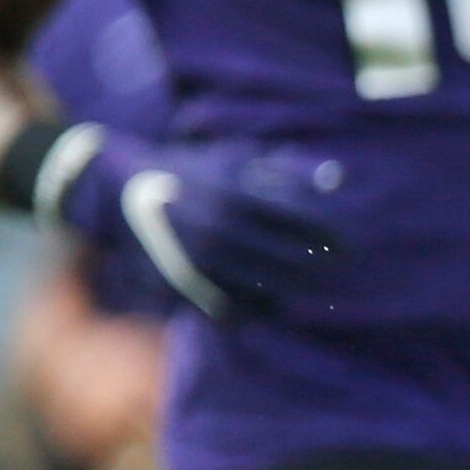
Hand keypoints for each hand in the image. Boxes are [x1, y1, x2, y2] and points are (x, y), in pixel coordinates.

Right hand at [59, 132, 345, 319]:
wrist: (119, 191)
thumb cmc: (190, 170)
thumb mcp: (235, 159)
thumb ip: (286, 169)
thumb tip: (337, 178)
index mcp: (238, 197)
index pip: (300, 224)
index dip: (331, 238)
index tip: (350, 246)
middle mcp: (221, 232)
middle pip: (288, 260)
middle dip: (319, 267)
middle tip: (340, 271)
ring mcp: (199, 262)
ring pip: (263, 288)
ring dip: (294, 292)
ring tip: (313, 290)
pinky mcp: (181, 285)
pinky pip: (230, 308)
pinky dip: (257, 310)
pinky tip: (275, 307)